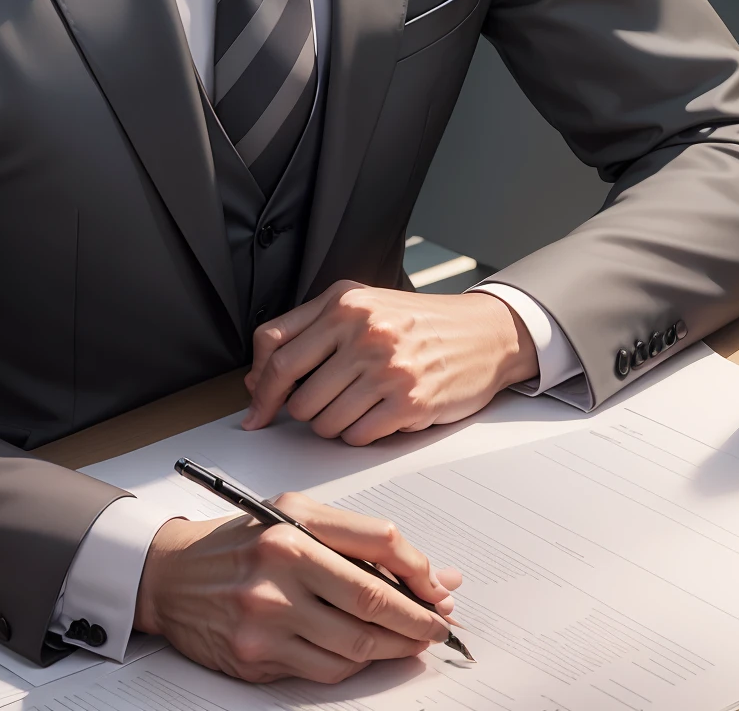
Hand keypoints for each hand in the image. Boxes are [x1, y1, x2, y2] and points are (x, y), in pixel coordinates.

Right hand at [133, 492, 461, 684]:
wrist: (171, 575)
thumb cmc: (239, 543)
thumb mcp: (293, 519)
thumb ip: (360, 542)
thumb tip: (433, 575)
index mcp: (293, 523)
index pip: (379, 543)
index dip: (420, 570)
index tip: (439, 589)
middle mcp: (280, 566)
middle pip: (373, 601)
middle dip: (418, 621)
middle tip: (439, 628)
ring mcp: (266, 615)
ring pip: (355, 645)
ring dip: (394, 649)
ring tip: (409, 644)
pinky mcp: (256, 655)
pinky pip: (325, 670)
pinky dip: (354, 665)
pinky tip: (363, 654)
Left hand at [243, 283, 535, 443]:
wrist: (482, 334)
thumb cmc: (416, 324)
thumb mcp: (361, 306)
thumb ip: (307, 333)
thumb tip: (258, 380)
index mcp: (343, 302)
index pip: (275, 347)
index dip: (259, 387)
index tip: (256, 410)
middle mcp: (362, 331)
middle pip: (296, 393)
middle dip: (301, 410)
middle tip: (323, 404)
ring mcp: (386, 367)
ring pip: (323, 421)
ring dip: (331, 425)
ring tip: (355, 406)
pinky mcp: (408, 402)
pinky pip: (356, 437)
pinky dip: (358, 435)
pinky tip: (376, 415)